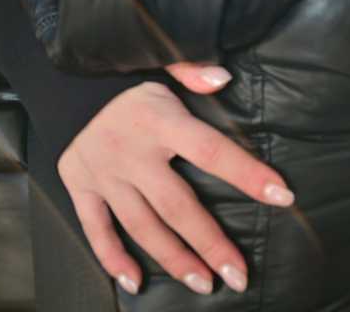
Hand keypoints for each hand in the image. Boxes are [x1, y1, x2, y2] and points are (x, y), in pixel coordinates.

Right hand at [59, 66, 293, 296]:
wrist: (67, 85)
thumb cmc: (129, 81)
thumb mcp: (162, 66)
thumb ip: (194, 71)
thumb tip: (224, 77)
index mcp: (161, 120)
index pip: (212, 151)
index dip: (248, 174)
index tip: (282, 196)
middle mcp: (132, 152)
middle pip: (177, 206)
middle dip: (210, 243)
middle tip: (238, 275)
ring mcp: (104, 173)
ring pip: (141, 226)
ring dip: (173, 259)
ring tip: (203, 284)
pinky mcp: (80, 186)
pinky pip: (96, 229)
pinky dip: (113, 259)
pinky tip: (135, 284)